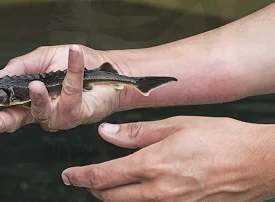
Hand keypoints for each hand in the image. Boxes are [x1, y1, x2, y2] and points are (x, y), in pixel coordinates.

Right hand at [0, 44, 124, 134]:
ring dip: (37, 98)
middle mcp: (42, 110)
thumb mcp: (42, 57)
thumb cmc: (75, 62)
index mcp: (29, 97)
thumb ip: (20, 67)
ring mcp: (58, 114)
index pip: (3, 106)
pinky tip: (73, 54)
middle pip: (15, 119)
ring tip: (34, 85)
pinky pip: (72, 94)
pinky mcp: (77, 112)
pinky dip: (73, 71)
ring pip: (42, 111)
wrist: (105, 66)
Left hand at [61, 116, 274, 201]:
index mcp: (154, 164)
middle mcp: (160, 191)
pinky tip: (138, 192)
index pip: (105, 176)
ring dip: (112, 198)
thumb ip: (137, 132)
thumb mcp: (176, 126)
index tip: (69, 176)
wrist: (257, 162)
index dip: (82, 177)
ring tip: (107, 186)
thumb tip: (107, 132)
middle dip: (93, 189)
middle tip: (84, 181)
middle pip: (111, 198)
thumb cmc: (220, 139)